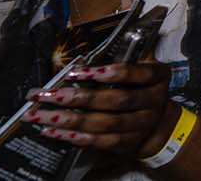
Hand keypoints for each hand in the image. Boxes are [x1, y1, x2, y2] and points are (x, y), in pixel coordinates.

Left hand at [25, 61, 176, 155]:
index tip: (77, 72)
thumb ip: (120, 59)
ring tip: (42, 115)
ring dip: (71, 119)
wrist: (157, 121)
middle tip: (52, 95)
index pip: (136, 74)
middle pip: (117, 100)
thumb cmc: (140, 87)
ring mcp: (142, 125)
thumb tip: (82, 58)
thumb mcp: (139, 68)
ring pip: (105, 123)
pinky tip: (54, 131)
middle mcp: (153, 101)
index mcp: (158, 77)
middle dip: (81, 98)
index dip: (109, 72)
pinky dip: (75, 137)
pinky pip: (100, 141)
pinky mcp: (128, 142)